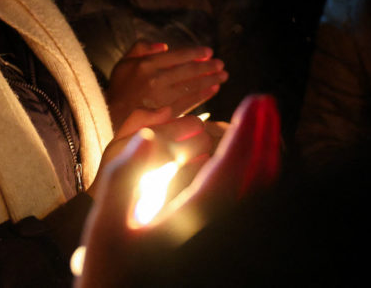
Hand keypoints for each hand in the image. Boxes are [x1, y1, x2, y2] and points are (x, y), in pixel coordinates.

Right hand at [75, 95, 280, 286]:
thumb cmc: (111, 277)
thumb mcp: (106, 229)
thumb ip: (124, 178)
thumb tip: (147, 137)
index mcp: (195, 219)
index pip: (231, 166)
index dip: (246, 130)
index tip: (257, 101)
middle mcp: (216, 227)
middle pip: (255, 176)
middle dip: (262, 136)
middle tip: (264, 105)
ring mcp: (220, 234)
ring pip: (257, 190)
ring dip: (260, 155)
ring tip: (259, 127)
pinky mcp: (216, 244)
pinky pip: (246, 202)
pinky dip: (252, 177)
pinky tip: (242, 165)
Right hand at [106, 41, 228, 131]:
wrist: (111, 116)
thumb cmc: (119, 88)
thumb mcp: (124, 63)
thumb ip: (140, 48)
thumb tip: (164, 45)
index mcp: (147, 64)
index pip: (177, 56)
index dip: (196, 53)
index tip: (209, 52)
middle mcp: (156, 79)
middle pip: (188, 71)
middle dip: (208, 67)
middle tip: (221, 64)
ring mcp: (162, 98)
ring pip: (192, 86)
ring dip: (210, 80)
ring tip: (223, 76)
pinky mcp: (167, 113)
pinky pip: (190, 102)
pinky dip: (203, 95)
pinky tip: (213, 90)